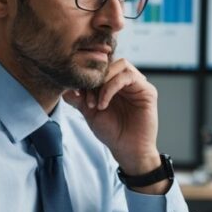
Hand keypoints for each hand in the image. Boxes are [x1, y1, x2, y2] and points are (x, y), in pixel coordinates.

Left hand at [63, 59, 159, 175]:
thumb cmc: (112, 133)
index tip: (77, 92)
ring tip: (95, 102)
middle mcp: (128, 82)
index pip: (103, 66)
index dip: (88, 75)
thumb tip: (64, 86)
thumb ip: (78, 98)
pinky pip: (128, 77)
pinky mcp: (147, 91)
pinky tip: (103, 103)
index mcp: (116, 84)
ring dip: (103, 81)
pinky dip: (111, 87)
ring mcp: (139, 85)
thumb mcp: (90, 113)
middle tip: (86, 97)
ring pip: (121, 65)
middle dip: (95, 77)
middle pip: (112, 61)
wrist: (127, 150)